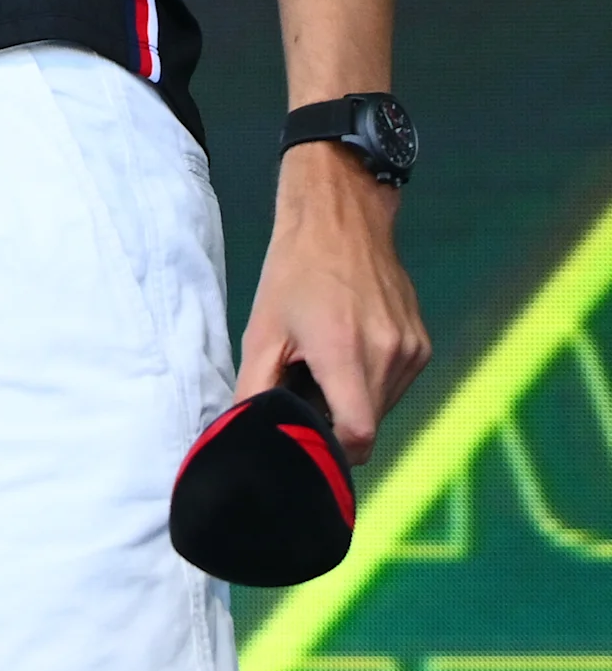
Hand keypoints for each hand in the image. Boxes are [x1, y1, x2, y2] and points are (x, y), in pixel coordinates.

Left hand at [240, 143, 429, 460]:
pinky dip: (373, 380)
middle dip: (336, 419)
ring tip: (325, 363)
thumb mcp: (261, 332)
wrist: (341, 221)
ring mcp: (413, 351)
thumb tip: (246, 433)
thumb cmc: (292, 273)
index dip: (334, 449)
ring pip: (384, 405)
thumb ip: (255, 390)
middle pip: (368, 422)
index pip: (359, 435)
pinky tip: (350, 349)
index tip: (311, 438)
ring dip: (355, 399)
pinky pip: (397, 383)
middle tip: (306, 388)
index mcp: (345, 353)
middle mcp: (390, 356)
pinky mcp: (423, 345)